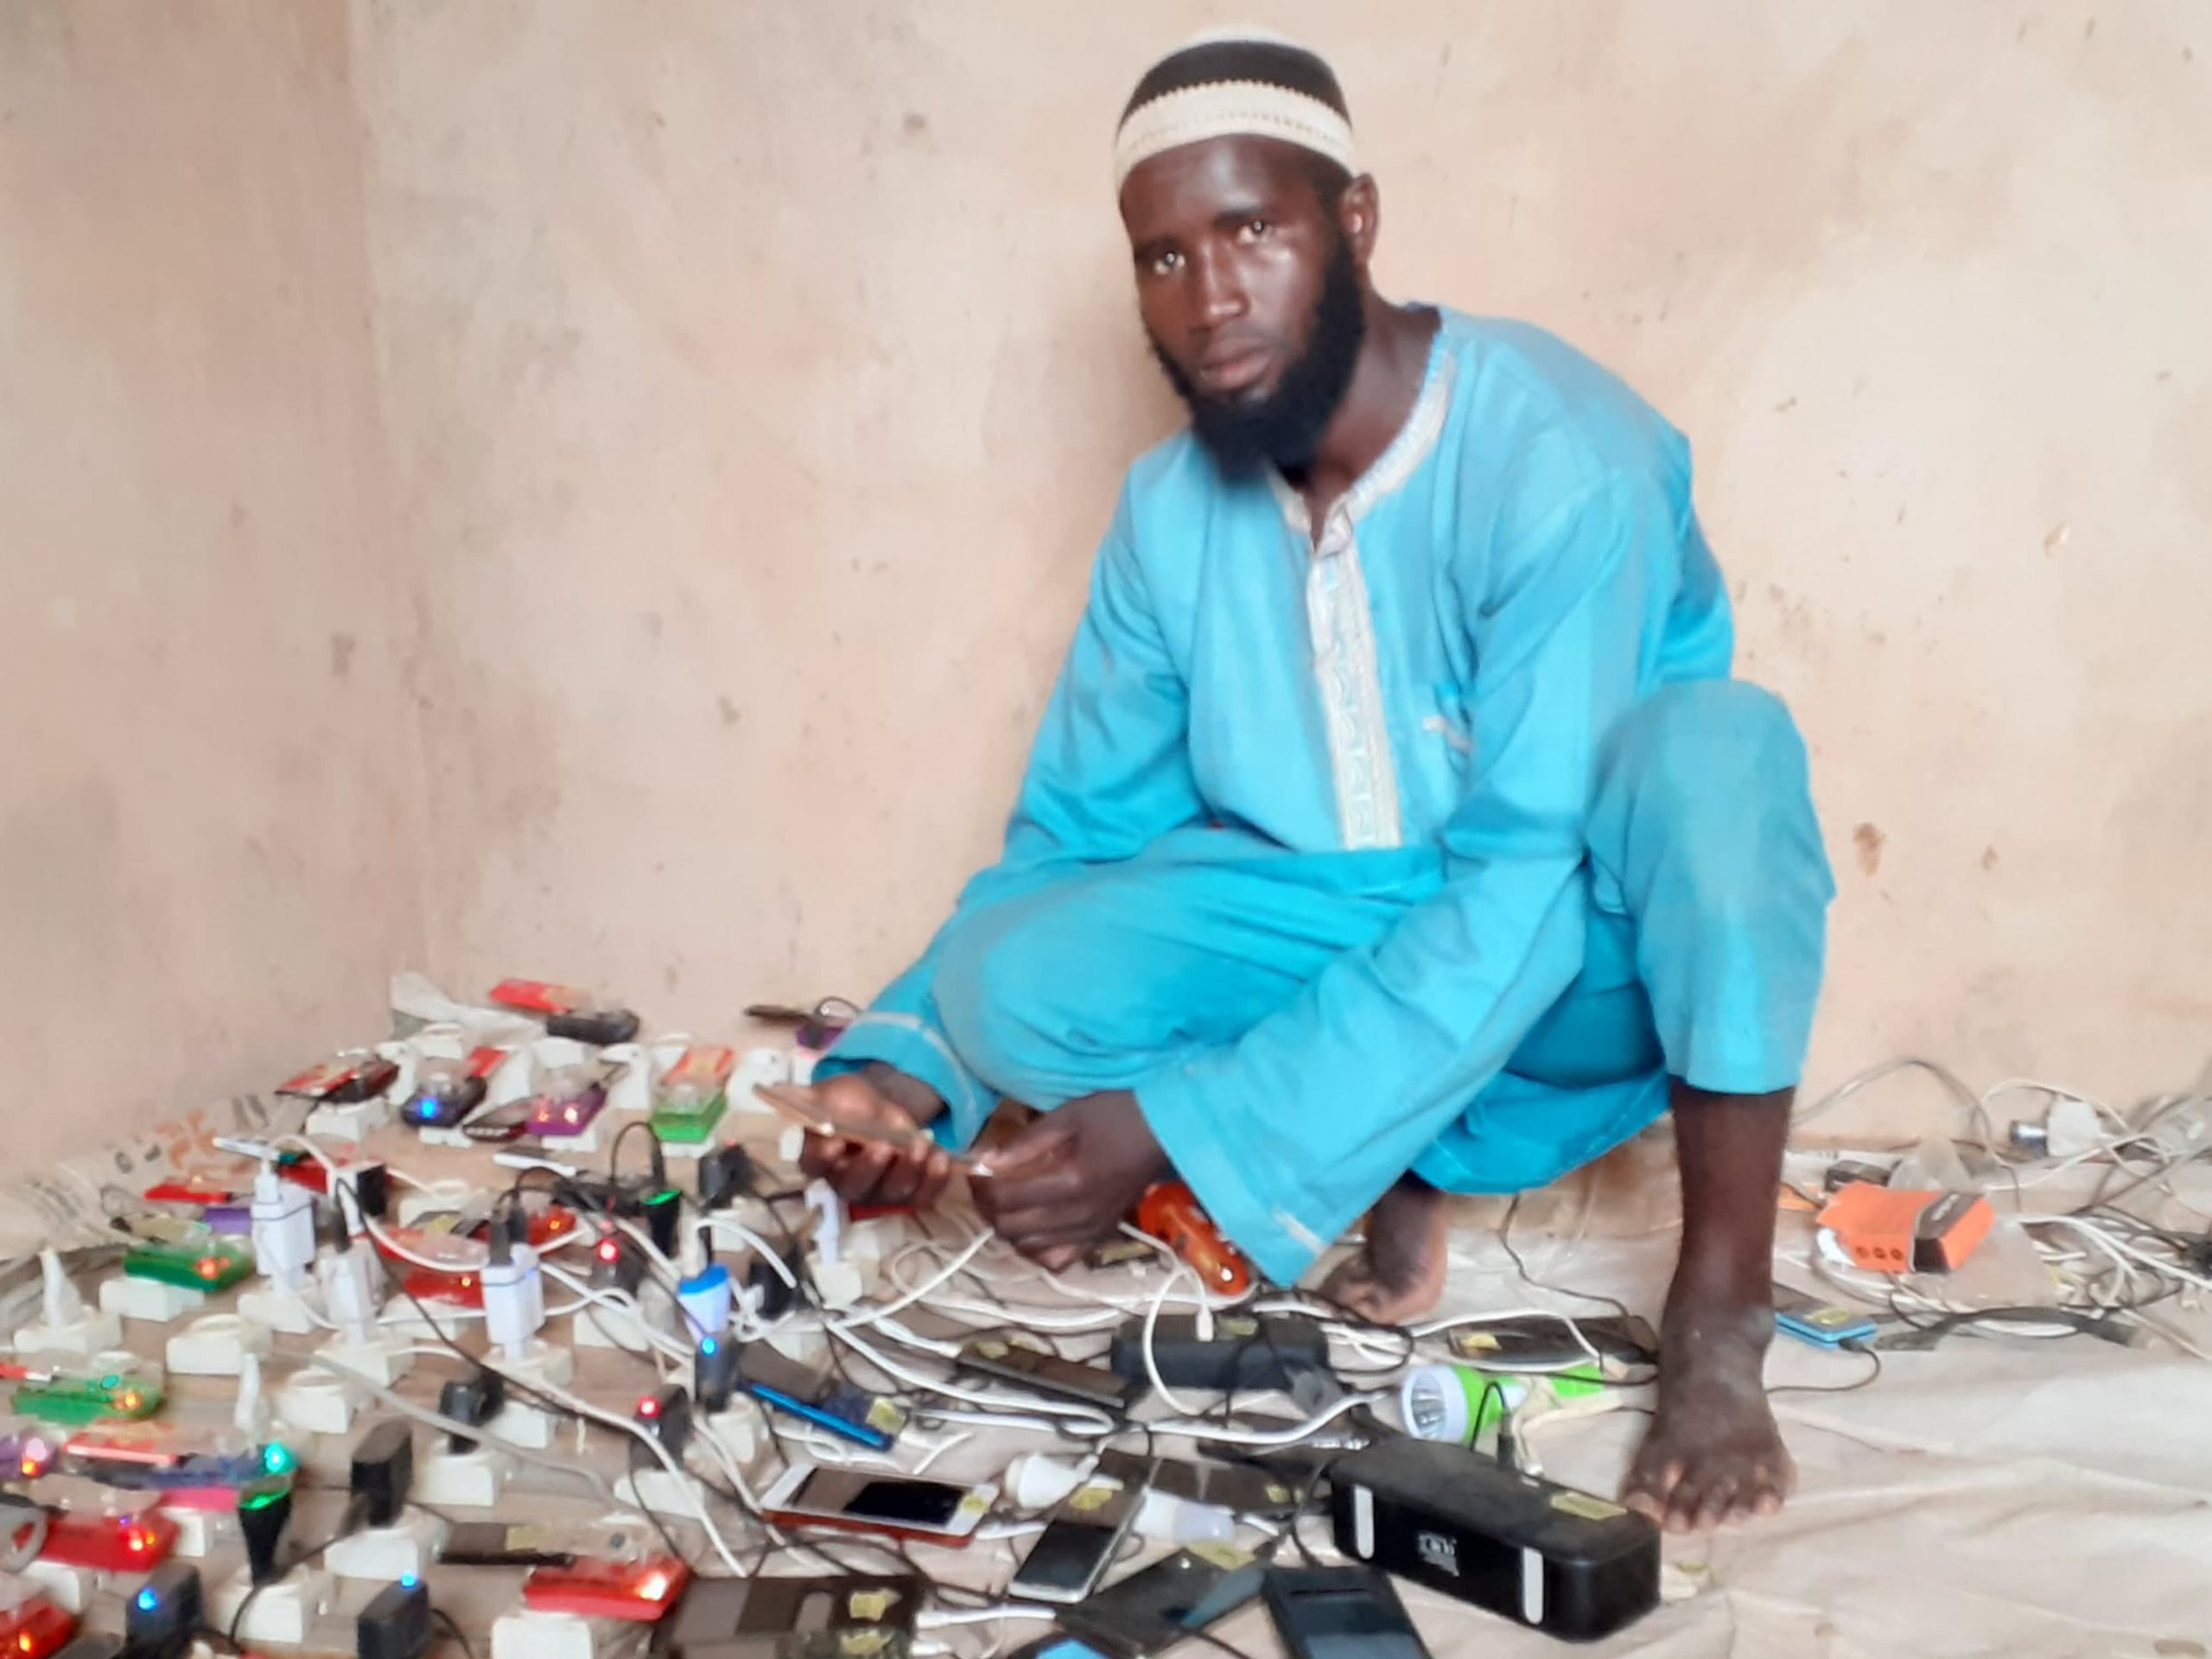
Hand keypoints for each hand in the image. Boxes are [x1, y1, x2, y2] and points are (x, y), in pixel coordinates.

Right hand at [796, 1066, 953, 1209]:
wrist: (882, 1107)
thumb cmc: (850, 1102)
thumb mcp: (832, 1093)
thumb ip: (813, 1098)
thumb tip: (778, 1092)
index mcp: (818, 1158)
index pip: (814, 1166)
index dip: (824, 1158)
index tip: (835, 1142)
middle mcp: (845, 1183)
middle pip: (856, 1187)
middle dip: (872, 1167)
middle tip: (886, 1145)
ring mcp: (878, 1192)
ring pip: (892, 1194)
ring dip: (910, 1170)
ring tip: (922, 1145)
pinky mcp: (908, 1194)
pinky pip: (923, 1197)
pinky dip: (935, 1180)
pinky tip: (941, 1158)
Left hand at [973, 1089, 1169, 1269]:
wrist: (1164, 1133)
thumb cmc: (1116, 1116)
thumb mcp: (1068, 1116)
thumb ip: (1024, 1143)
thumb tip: (984, 1163)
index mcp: (1071, 1182)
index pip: (1006, 1199)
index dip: (980, 1188)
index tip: (974, 1172)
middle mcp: (1080, 1216)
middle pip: (1012, 1228)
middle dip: (988, 1209)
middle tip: (984, 1188)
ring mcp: (1091, 1232)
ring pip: (1029, 1248)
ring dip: (1009, 1229)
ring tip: (1005, 1205)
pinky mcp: (1100, 1238)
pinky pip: (1058, 1261)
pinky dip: (1038, 1249)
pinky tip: (1035, 1227)